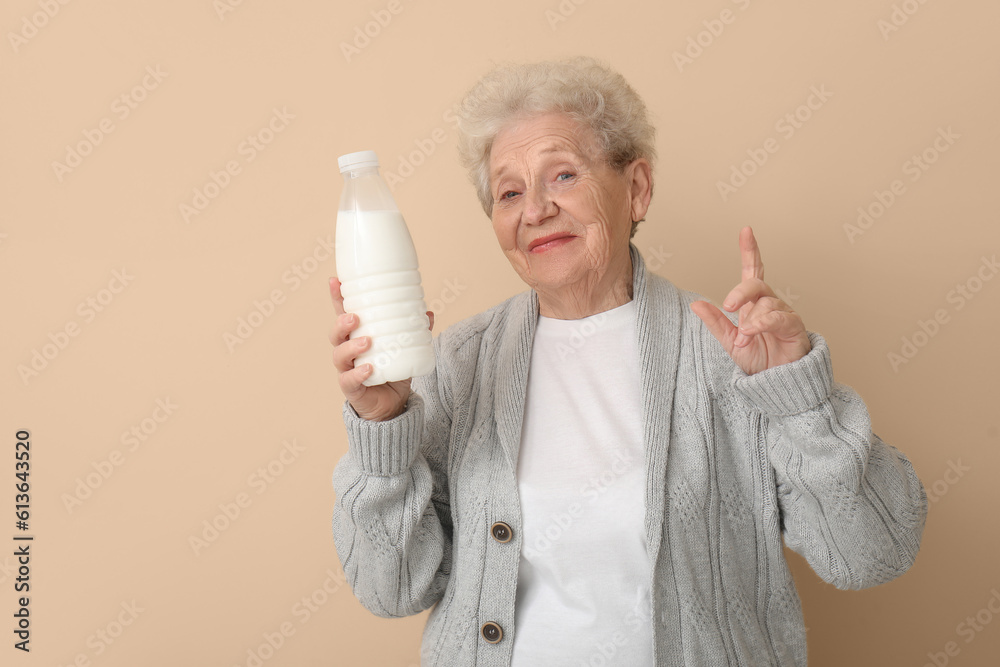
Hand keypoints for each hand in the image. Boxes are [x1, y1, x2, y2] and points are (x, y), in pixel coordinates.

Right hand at [329, 277, 434, 421]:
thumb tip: (428, 313)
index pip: (342, 314)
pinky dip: (357, 373)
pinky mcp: (352, 388)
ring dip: (351, 347)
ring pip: (339, 355)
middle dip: (341, 323)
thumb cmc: (392, 371)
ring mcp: (347, 370)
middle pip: (336, 334)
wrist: (392, 405)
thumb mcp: (405, 348)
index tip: (334, 280)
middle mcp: (347, 352)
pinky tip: (368, 368)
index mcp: (356, 336)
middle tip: (355, 318)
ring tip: (367, 341)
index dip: (336, 298)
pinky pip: (349, 380)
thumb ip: (416, 331)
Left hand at [690, 226, 810, 374]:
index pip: (753, 271)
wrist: (774, 382)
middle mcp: (770, 303)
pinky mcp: (795, 327)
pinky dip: (762, 324)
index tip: (746, 231)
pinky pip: (779, 317)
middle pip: (756, 284)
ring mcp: (784, 313)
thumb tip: (695, 304)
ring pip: (765, 304)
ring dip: (750, 323)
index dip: (750, 251)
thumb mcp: (729, 341)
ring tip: (743, 340)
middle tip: (728, 306)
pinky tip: (751, 332)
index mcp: (753, 303)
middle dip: (740, 292)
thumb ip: (715, 322)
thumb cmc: (757, 359)